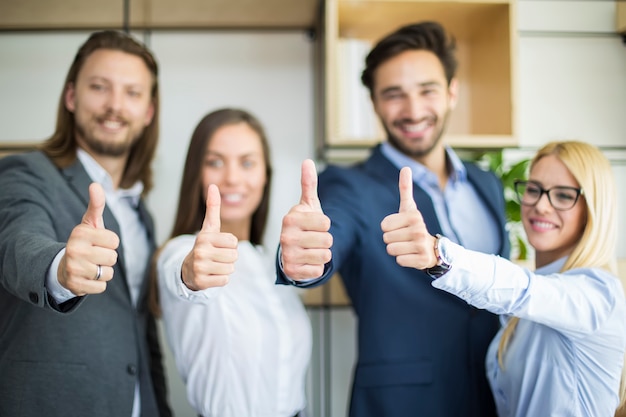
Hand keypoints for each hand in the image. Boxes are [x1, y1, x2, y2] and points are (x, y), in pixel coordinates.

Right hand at [59, 183, 119, 295]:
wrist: (63, 267)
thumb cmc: (84, 242)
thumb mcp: (90, 223)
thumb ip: (96, 205)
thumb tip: (95, 184)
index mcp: (80, 233)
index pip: (114, 241)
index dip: (110, 243)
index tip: (98, 243)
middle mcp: (74, 250)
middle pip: (112, 258)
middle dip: (107, 258)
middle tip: (94, 256)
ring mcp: (73, 269)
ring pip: (108, 273)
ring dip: (103, 272)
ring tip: (91, 267)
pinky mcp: (75, 286)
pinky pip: (102, 286)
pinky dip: (98, 284)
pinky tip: (87, 278)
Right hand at [181, 184, 237, 290]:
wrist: (188, 269)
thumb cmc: (205, 246)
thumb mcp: (209, 227)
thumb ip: (212, 207)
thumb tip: (213, 185)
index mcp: (204, 237)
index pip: (234, 242)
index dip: (230, 245)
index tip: (219, 245)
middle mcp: (200, 251)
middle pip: (234, 256)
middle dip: (229, 258)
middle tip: (217, 257)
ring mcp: (200, 267)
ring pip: (230, 268)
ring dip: (226, 268)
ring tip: (214, 265)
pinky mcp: (201, 281)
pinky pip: (224, 280)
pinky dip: (221, 279)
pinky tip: (211, 274)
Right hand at [279, 159, 331, 279]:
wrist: (291, 251)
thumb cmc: (303, 225)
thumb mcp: (308, 205)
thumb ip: (309, 183)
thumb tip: (307, 161)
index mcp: (290, 219)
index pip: (326, 222)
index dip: (325, 225)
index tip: (315, 225)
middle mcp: (286, 237)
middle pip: (327, 240)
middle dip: (325, 240)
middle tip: (314, 239)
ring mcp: (288, 255)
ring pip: (325, 256)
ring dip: (323, 254)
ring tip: (311, 250)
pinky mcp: (292, 271)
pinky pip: (318, 270)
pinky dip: (317, 267)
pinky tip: (307, 261)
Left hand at [380, 167, 436, 269]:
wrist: (433, 249)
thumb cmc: (414, 226)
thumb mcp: (409, 208)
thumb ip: (406, 188)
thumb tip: (406, 167)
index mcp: (414, 216)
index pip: (384, 225)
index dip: (389, 228)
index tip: (401, 227)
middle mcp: (419, 230)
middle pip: (386, 238)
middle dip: (392, 240)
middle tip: (405, 238)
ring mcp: (421, 246)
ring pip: (391, 250)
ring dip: (397, 250)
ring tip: (408, 246)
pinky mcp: (421, 260)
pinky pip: (399, 260)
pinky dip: (403, 260)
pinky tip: (412, 255)